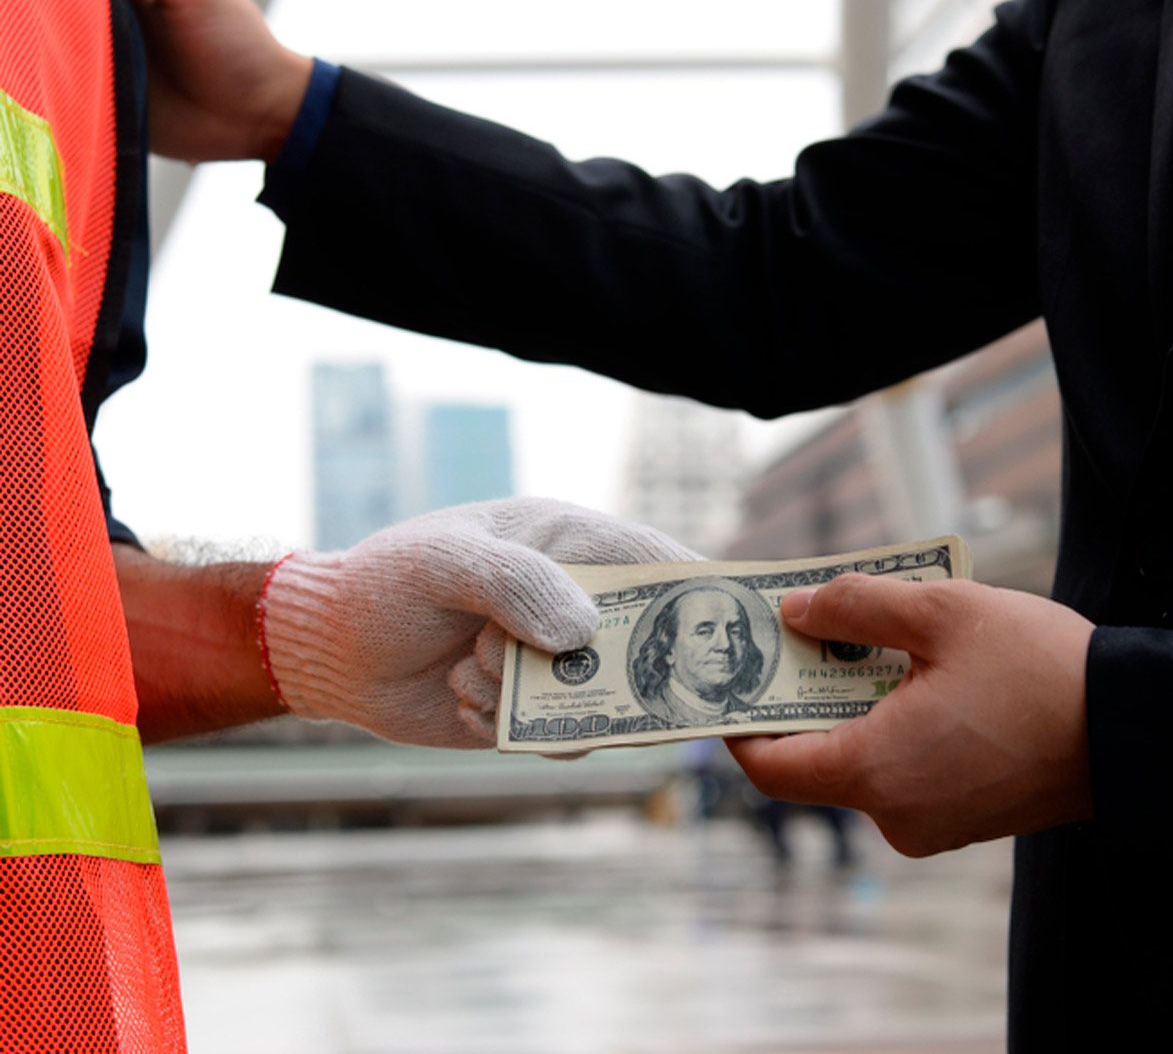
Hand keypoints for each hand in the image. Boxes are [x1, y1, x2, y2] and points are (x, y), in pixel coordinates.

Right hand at [64, 0, 310, 162]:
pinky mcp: (113, 102)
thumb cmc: (238, 48)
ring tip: (81, 50)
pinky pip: (78, 91)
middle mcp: (116, 20)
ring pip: (64, 46)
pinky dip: (71, 86)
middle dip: (57, 4)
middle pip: (64, 2)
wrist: (263, 117)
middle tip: (74, 15)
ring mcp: (113, 61)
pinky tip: (78, 82)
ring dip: (62, 46)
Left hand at [260, 497, 697, 747]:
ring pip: (607, 702)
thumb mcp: (444, 561)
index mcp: (568, 544)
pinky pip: (563, 739)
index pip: (655, 563)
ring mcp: (557, 662)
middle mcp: (574, 602)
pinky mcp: (535, 712)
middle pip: (648, 644)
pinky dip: (516, 731)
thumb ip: (515, 582)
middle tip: (592, 685)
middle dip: (624, 670)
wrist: (334, 650)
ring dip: (541, 701)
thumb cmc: (388, 583)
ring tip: (472, 672)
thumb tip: (581, 633)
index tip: (728, 627)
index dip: (698, 593)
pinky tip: (464, 700)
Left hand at [727, 574, 1094, 855]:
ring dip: (846, 707)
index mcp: (877, 771)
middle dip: (796, 699)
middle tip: (790, 640)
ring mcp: (930, 823)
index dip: (737, 727)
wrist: (1136, 726)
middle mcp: (895, 813)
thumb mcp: (940, 612)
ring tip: (852, 642)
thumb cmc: (1041, 670)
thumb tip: (795, 611)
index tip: (725, 688)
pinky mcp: (961, 817)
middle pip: (813, 760)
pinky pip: (898, 773)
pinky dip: (884, 727)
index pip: (771, 767)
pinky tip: (901, 676)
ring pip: (858, 763)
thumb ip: (854, 606)